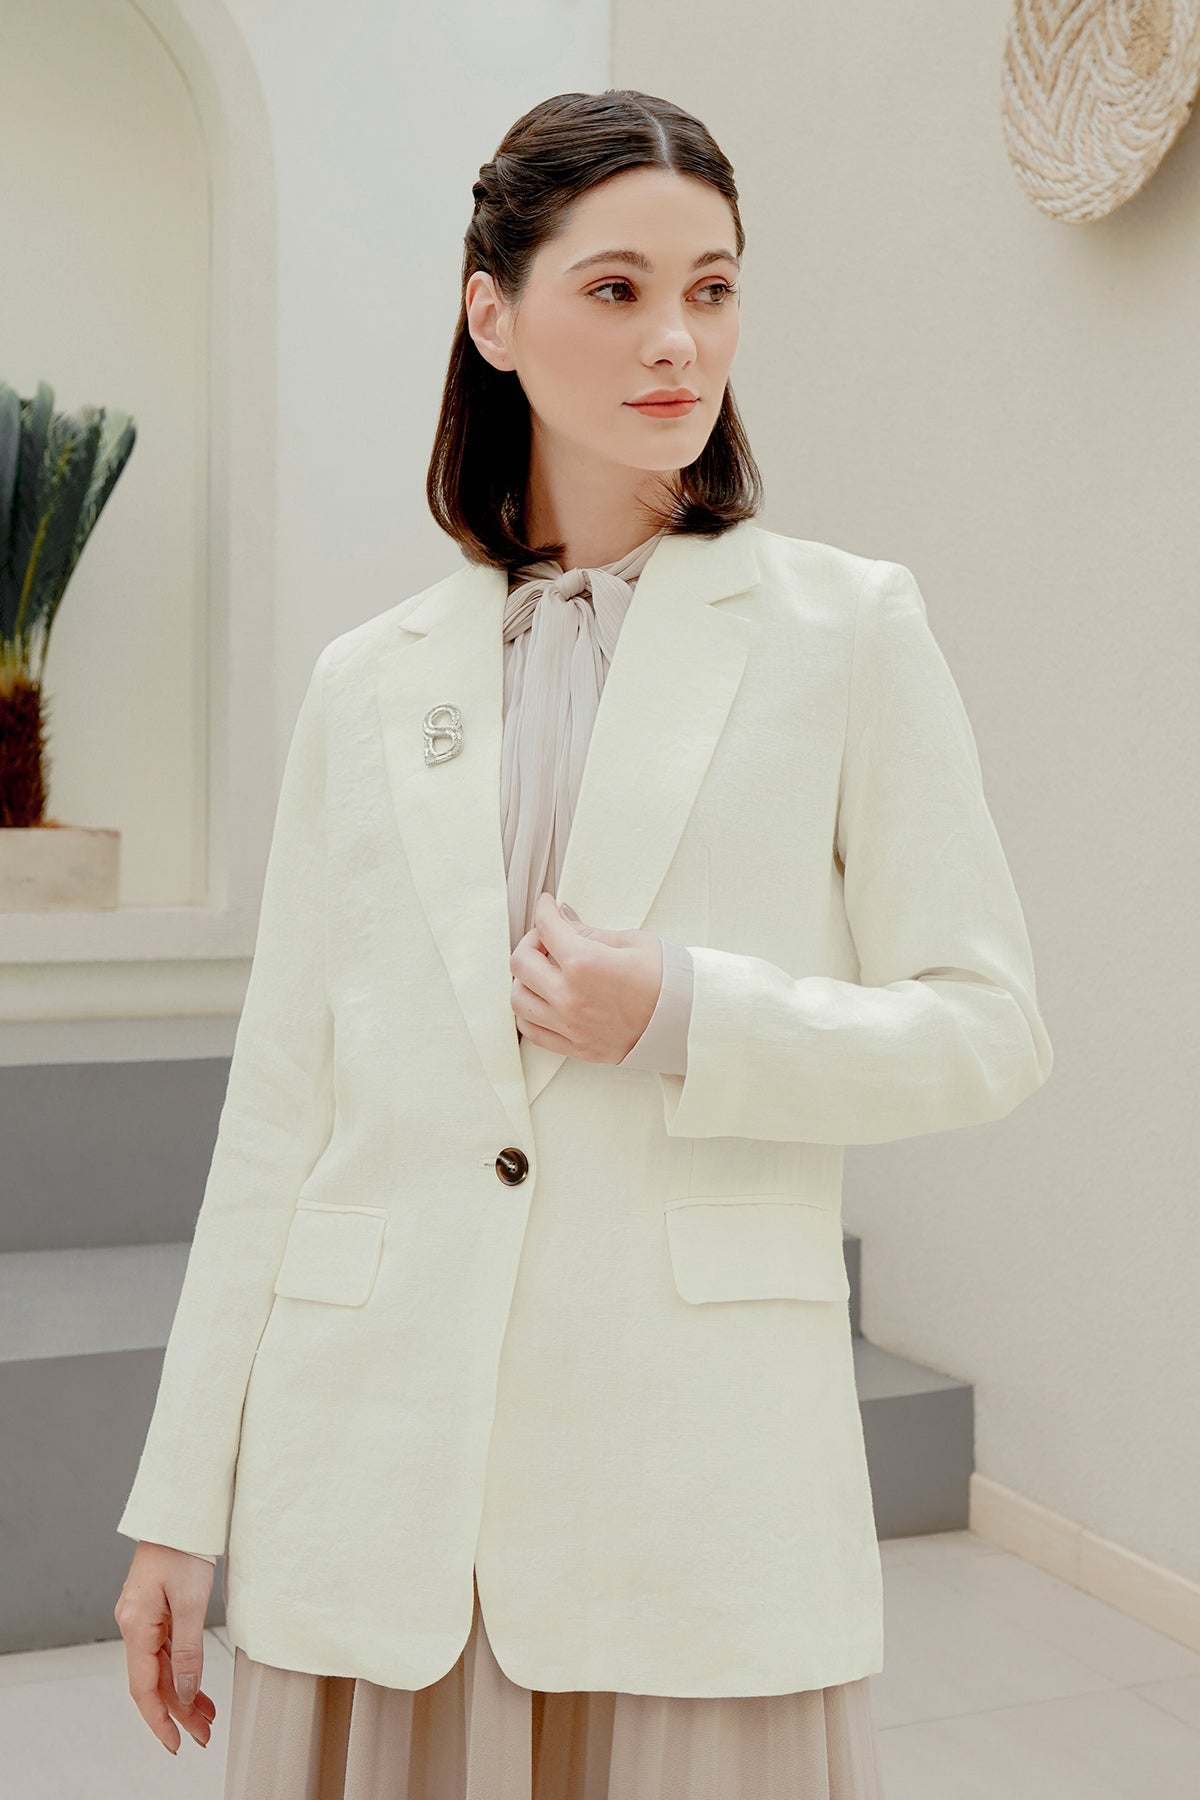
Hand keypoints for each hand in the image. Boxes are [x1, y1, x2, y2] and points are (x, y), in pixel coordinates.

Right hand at [114, 1541, 216, 1753]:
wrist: (182, 1509)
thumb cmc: (185, 1546)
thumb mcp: (191, 1601)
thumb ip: (187, 1650)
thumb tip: (184, 1692)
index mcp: (136, 1624)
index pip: (144, 1687)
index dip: (160, 1719)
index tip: (177, 1743)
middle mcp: (134, 1624)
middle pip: (153, 1680)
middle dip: (178, 1711)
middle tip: (203, 1735)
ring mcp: (143, 1617)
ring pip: (160, 1667)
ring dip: (182, 1692)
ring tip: (207, 1717)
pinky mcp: (155, 1608)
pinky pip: (166, 1649)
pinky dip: (182, 1669)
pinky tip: (196, 1686)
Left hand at [510, 892, 662, 1062]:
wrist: (689, 1021)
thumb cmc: (668, 979)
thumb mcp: (630, 942)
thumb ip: (588, 932)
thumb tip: (562, 918)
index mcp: (584, 964)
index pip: (546, 927)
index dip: (544, 909)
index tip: (547, 905)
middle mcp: (570, 998)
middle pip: (521, 963)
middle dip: (531, 942)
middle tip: (548, 937)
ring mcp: (571, 1026)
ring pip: (519, 999)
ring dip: (526, 979)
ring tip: (545, 971)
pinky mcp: (577, 1048)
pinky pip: (532, 1032)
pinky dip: (530, 1012)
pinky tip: (544, 1000)